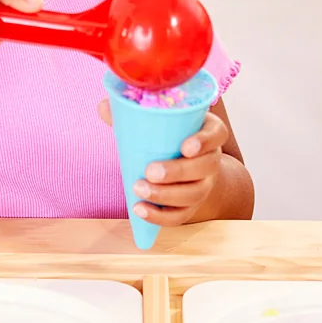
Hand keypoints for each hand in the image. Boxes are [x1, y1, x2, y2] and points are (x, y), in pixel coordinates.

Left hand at [97, 101, 230, 226]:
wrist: (182, 165)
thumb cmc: (169, 136)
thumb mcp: (159, 121)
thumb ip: (133, 113)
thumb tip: (104, 106)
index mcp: (208, 131)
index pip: (217, 133)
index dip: (205, 141)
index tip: (185, 147)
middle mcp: (211, 159)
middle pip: (206, 167)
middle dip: (178, 171)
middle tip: (150, 171)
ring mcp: (204, 185)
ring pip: (194, 193)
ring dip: (166, 195)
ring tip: (139, 189)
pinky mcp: (192, 206)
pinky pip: (181, 215)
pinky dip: (160, 216)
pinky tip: (140, 209)